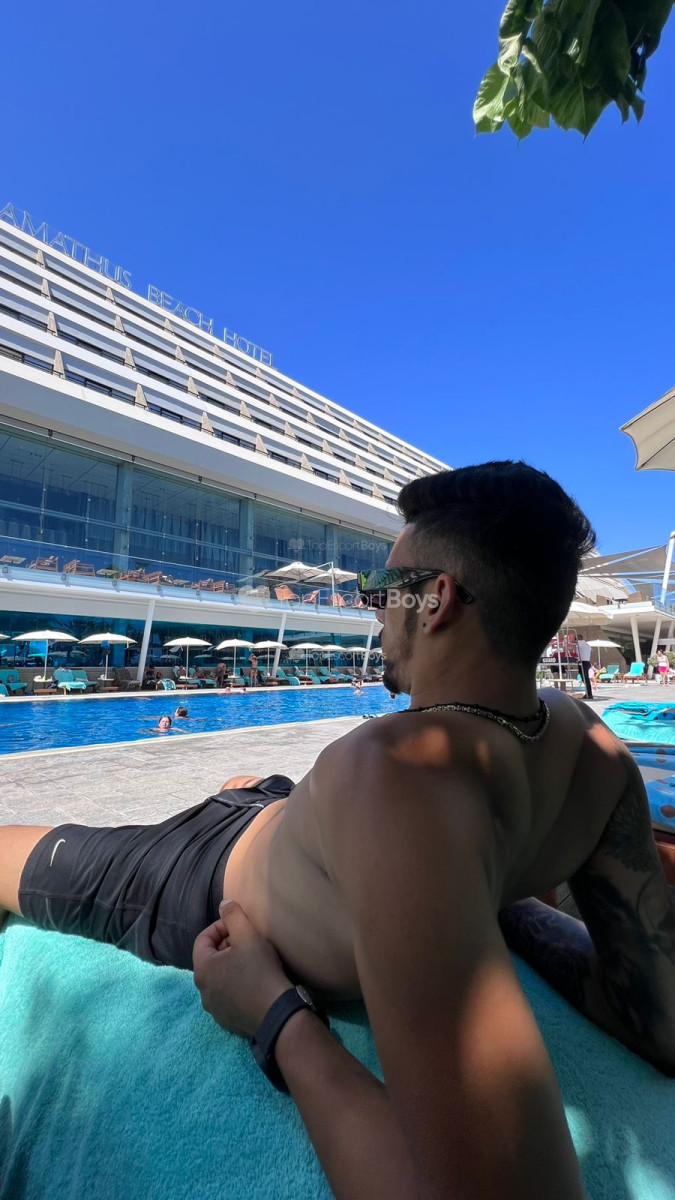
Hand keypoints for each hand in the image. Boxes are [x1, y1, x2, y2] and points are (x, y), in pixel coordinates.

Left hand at [193, 900, 290, 1036]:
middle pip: (211, 959)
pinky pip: (228, 997)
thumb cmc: (260, 971)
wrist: (277, 1014)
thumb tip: (223, 904)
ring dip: (232, 967)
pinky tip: (255, 983)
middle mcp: (202, 991)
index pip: (203, 939)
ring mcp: (214, 1009)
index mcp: (202, 969)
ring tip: (253, 961)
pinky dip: (237, 986)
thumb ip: (233, 915)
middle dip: (227, 946)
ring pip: (219, 979)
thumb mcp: (248, 935)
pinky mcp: (227, 1021)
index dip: (220, 927)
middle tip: (248, 942)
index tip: (239, 926)